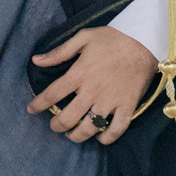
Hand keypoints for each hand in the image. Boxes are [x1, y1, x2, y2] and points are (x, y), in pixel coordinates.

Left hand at [26, 27, 157, 145]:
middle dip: (56, 126)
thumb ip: (59, 51)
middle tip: (54, 126)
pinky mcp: (127, 106)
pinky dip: (107, 138)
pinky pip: (116, 130)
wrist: (144, 41)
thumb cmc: (112, 38)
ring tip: (72, 135)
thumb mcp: (83, 37)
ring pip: (89, 128)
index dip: (38, 104)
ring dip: (77, 136)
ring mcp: (110, 101)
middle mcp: (92, 91)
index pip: (52, 94)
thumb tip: (36, 60)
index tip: (31, 110)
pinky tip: (100, 138)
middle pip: (68, 118)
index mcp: (79, 73)